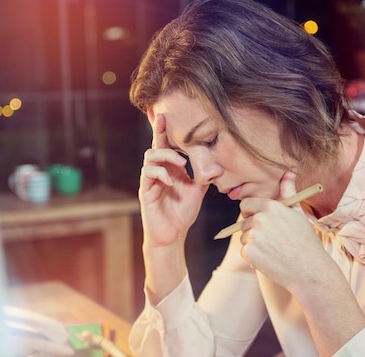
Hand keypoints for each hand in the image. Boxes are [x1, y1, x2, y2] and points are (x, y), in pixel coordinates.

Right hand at [139, 113, 207, 246]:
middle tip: (165, 119)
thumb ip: (203, 176)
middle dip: (159, 131)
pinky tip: (171, 180)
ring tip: (181, 162)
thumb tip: (218, 164)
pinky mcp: (146, 191)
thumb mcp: (197, 191)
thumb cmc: (182, 213)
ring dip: (165, 155)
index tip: (166, 113)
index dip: (165, 129)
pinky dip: (160, 173)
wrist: (172, 235)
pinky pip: (148, 174)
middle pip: (155, 145)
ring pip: (149, 157)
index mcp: (170, 168)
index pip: (167, 145)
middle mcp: (158, 171)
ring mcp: (150, 180)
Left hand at [238, 172, 334, 292]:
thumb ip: (288, 192)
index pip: (246, 205)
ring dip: (254, 244)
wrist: (309, 270)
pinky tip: (269, 259)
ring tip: (274, 250)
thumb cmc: (305, 241)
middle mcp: (260, 219)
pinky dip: (253, 257)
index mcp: (271, 207)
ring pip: (244, 238)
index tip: (261, 221)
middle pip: (243, 222)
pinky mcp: (249, 252)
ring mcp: (253, 236)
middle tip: (273, 240)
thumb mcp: (298, 213)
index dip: (252, 213)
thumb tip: (288, 172)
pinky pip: (244, 251)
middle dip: (253, 230)